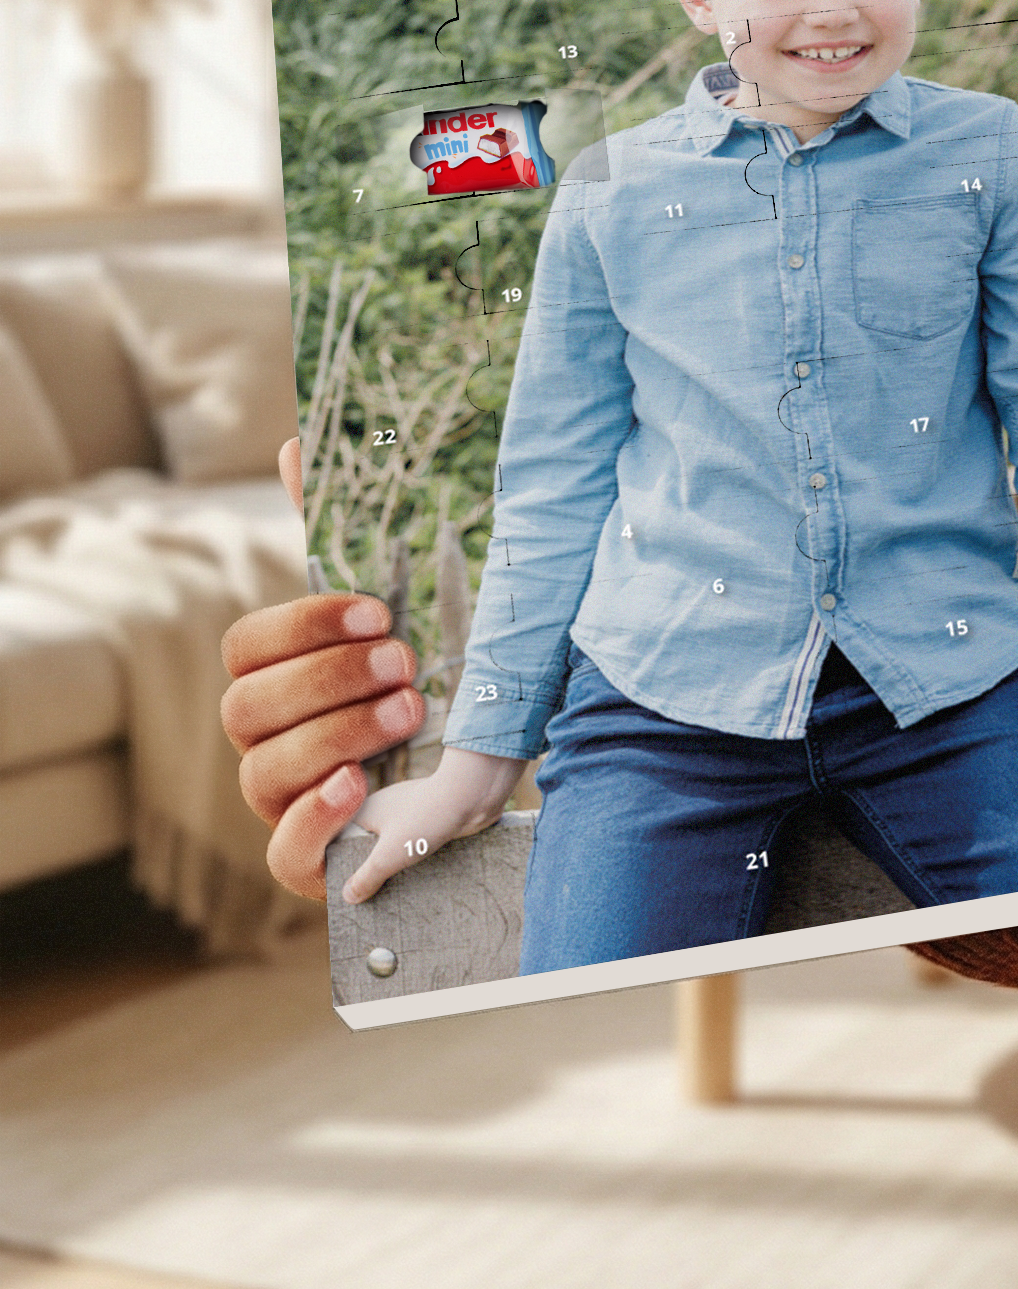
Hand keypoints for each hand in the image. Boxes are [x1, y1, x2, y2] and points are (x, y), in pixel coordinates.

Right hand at [218, 438, 428, 898]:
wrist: (484, 779)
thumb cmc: (432, 680)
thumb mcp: (405, 609)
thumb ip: (349, 533)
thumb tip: (299, 442)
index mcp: (281, 678)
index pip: (247, 646)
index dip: (305, 625)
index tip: (381, 610)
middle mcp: (270, 741)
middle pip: (245, 709)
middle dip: (327, 680)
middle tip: (406, 662)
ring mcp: (286, 805)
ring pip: (262, 773)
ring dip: (337, 735)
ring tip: (410, 711)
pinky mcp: (314, 865)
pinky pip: (285, 855)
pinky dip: (317, 818)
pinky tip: (360, 787)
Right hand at [341, 746, 525, 902]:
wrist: (474, 794)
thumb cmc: (426, 818)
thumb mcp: (388, 856)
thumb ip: (366, 877)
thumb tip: (348, 896)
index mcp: (366, 812)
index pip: (344, 842)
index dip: (344, 866)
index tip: (346, 892)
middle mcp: (387, 809)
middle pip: (371, 846)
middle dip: (373, 870)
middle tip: (370, 900)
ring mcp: (412, 812)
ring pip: (397, 846)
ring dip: (399, 866)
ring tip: (394, 896)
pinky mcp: (434, 819)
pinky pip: (419, 843)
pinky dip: (419, 859)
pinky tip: (420, 880)